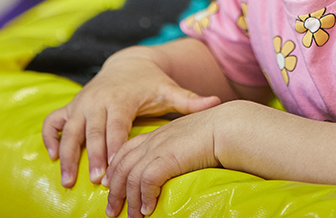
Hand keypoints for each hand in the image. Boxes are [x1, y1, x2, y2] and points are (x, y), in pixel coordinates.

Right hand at [41, 48, 219, 187]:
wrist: (129, 63)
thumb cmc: (152, 84)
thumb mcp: (169, 90)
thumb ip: (190, 100)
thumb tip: (217, 102)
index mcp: (122, 100)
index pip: (116, 128)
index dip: (113, 150)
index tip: (113, 171)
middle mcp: (98, 100)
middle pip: (92, 132)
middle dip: (91, 157)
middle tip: (94, 182)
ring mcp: (82, 103)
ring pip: (70, 130)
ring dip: (67, 155)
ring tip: (68, 180)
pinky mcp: (71, 105)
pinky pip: (54, 121)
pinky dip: (51, 137)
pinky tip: (52, 157)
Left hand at [104, 107, 220, 217]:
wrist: (227, 127)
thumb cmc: (215, 134)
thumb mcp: (188, 140)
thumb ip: (177, 151)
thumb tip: (175, 167)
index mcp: (157, 134)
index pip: (126, 151)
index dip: (115, 169)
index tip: (109, 185)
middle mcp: (153, 140)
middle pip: (122, 166)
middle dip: (114, 191)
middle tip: (112, 211)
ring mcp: (158, 148)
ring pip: (131, 177)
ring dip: (130, 201)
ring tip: (132, 217)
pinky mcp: (167, 158)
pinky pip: (147, 181)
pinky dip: (145, 198)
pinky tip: (148, 210)